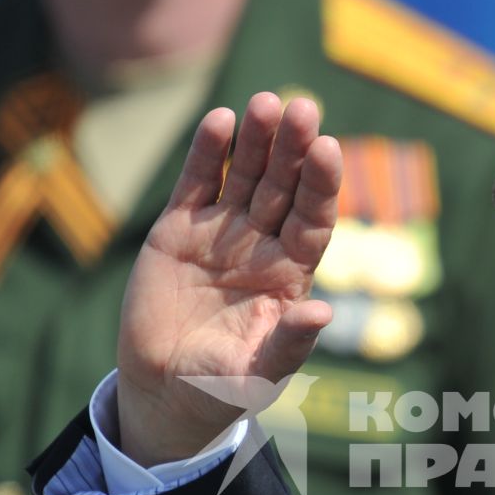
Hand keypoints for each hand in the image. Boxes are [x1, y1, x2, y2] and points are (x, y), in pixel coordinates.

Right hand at [115, 93, 342, 466]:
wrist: (164, 391)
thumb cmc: (223, 388)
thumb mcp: (259, 375)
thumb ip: (290, 344)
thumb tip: (324, 313)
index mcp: (291, 276)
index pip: (314, 221)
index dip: (321, 187)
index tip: (330, 150)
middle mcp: (261, 246)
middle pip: (283, 188)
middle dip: (292, 150)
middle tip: (302, 109)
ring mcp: (220, 233)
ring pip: (244, 177)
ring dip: (255, 140)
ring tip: (263, 103)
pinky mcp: (178, 230)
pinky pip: (196, 184)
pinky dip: (207, 154)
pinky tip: (220, 121)